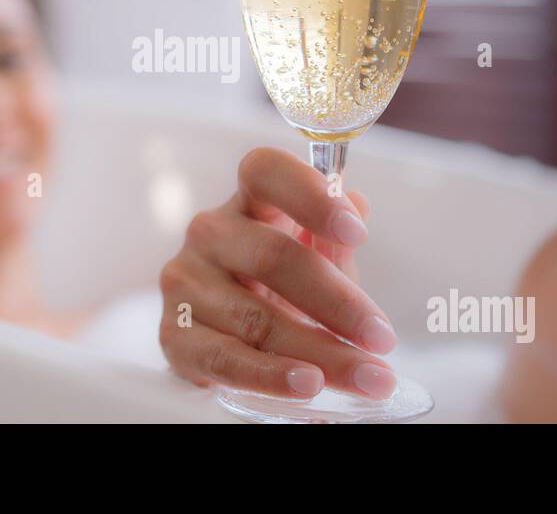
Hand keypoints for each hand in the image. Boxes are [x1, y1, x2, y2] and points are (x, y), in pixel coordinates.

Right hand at [158, 147, 398, 399]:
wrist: (225, 334)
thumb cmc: (277, 286)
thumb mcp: (312, 260)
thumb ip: (332, 240)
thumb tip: (358, 204)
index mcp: (247, 202)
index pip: (265, 172)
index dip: (310, 195)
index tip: (358, 232)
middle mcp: (208, 233)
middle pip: (272, 257)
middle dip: (337, 302)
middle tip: (382, 338)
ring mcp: (185, 283)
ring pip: (257, 319)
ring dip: (322, 353)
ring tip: (369, 377)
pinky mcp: (174, 335)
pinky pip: (226, 358)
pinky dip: (271, 375)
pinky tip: (309, 384)